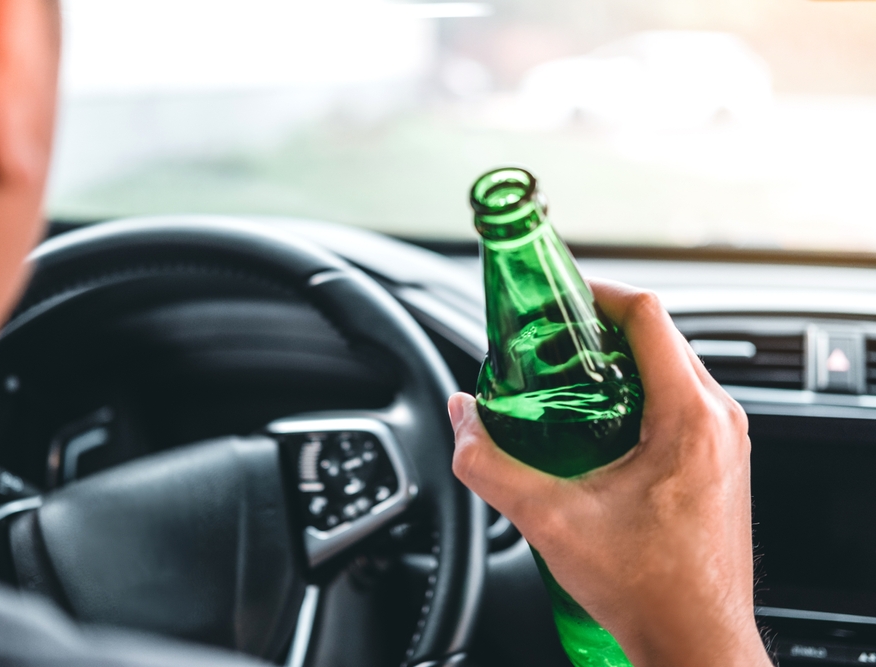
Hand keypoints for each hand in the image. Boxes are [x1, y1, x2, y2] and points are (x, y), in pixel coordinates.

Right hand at [450, 279, 770, 666]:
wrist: (694, 642)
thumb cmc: (648, 590)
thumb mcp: (549, 520)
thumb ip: (490, 465)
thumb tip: (461, 420)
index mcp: (689, 418)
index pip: (646, 315)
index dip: (595, 292)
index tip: (557, 296)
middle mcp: (718, 419)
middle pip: (656, 336)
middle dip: (596, 329)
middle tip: (548, 342)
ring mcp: (724, 441)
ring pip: (669, 367)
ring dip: (616, 362)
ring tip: (565, 381)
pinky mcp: (718, 461)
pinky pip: (679, 400)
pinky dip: (635, 392)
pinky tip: (595, 423)